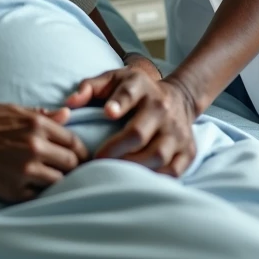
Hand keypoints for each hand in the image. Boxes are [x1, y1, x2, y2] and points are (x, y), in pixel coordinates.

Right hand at [0, 104, 88, 201]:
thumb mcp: (14, 110)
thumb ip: (43, 115)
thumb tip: (67, 115)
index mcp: (37, 125)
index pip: (75, 142)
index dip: (81, 151)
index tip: (81, 156)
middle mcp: (35, 148)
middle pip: (72, 163)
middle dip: (74, 166)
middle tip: (71, 169)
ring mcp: (25, 171)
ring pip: (60, 182)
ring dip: (59, 180)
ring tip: (52, 178)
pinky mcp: (14, 191)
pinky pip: (40, 195)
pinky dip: (40, 191)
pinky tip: (34, 185)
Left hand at [67, 65, 195, 176]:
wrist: (178, 99)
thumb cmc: (135, 92)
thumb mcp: (114, 79)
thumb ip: (90, 87)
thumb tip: (70, 103)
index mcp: (141, 87)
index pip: (129, 94)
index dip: (118, 103)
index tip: (107, 113)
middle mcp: (162, 108)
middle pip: (139, 133)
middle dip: (115, 149)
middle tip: (96, 160)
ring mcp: (177, 131)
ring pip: (156, 155)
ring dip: (132, 167)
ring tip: (113, 173)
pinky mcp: (188, 151)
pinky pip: (172, 171)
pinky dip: (153, 178)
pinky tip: (136, 179)